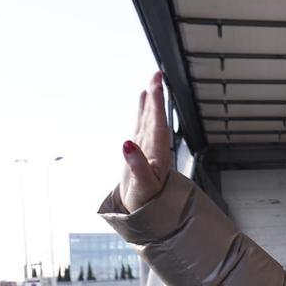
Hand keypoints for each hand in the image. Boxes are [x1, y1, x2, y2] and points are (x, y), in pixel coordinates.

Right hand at [120, 71, 172, 212]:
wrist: (144, 211)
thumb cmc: (146, 201)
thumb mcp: (142, 184)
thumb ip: (136, 164)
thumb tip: (127, 143)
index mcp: (157, 153)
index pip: (157, 122)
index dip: (157, 103)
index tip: (156, 84)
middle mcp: (154, 147)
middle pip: (155, 116)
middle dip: (156, 96)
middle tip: (156, 74)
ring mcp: (147, 147)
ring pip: (150, 118)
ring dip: (151, 100)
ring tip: (152, 82)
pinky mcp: (140, 150)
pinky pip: (142, 124)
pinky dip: (142, 110)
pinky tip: (142, 99)